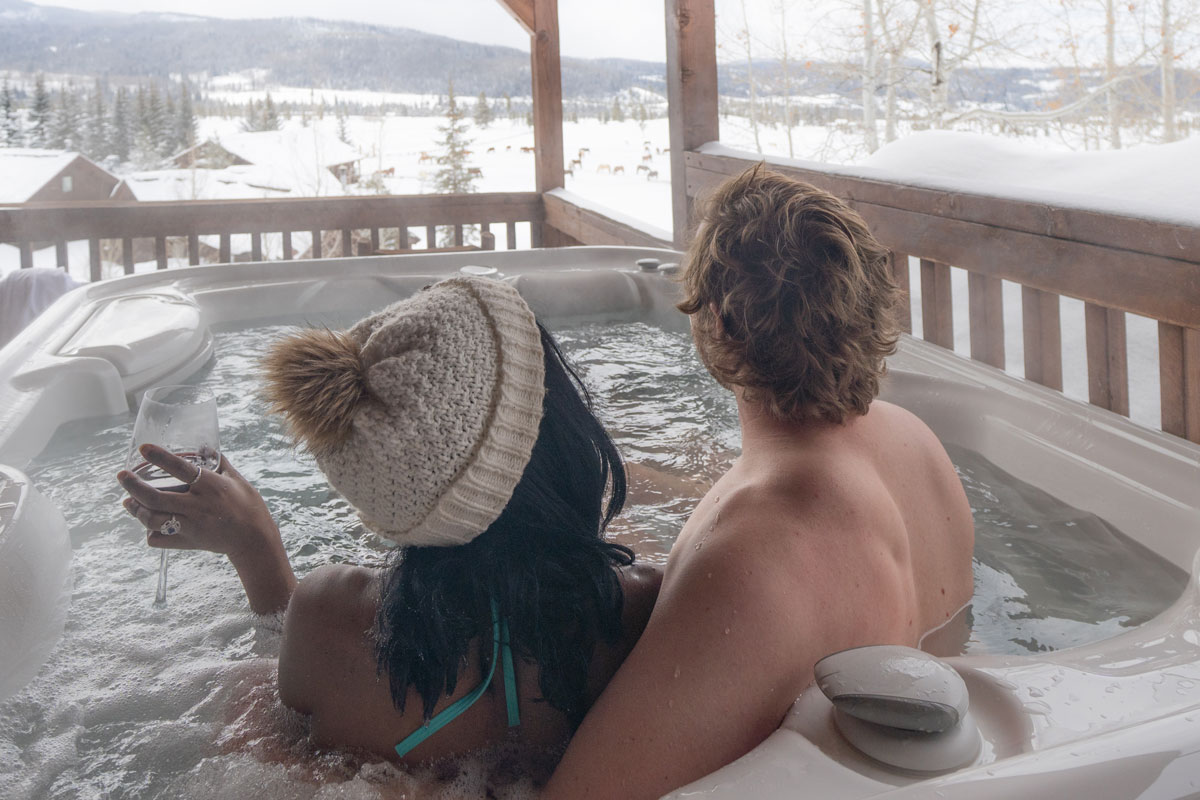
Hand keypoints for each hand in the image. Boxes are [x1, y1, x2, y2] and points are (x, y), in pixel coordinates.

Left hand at [118, 443, 276, 560]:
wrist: (254, 539)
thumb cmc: (249, 506)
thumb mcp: (237, 480)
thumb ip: (219, 463)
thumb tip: (205, 446)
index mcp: (211, 487)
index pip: (181, 469)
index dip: (160, 457)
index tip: (143, 448)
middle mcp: (198, 506)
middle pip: (157, 497)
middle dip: (134, 487)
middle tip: (121, 476)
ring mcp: (191, 526)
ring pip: (153, 519)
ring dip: (137, 510)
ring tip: (128, 501)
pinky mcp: (188, 542)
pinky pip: (160, 539)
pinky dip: (151, 533)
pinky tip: (148, 524)